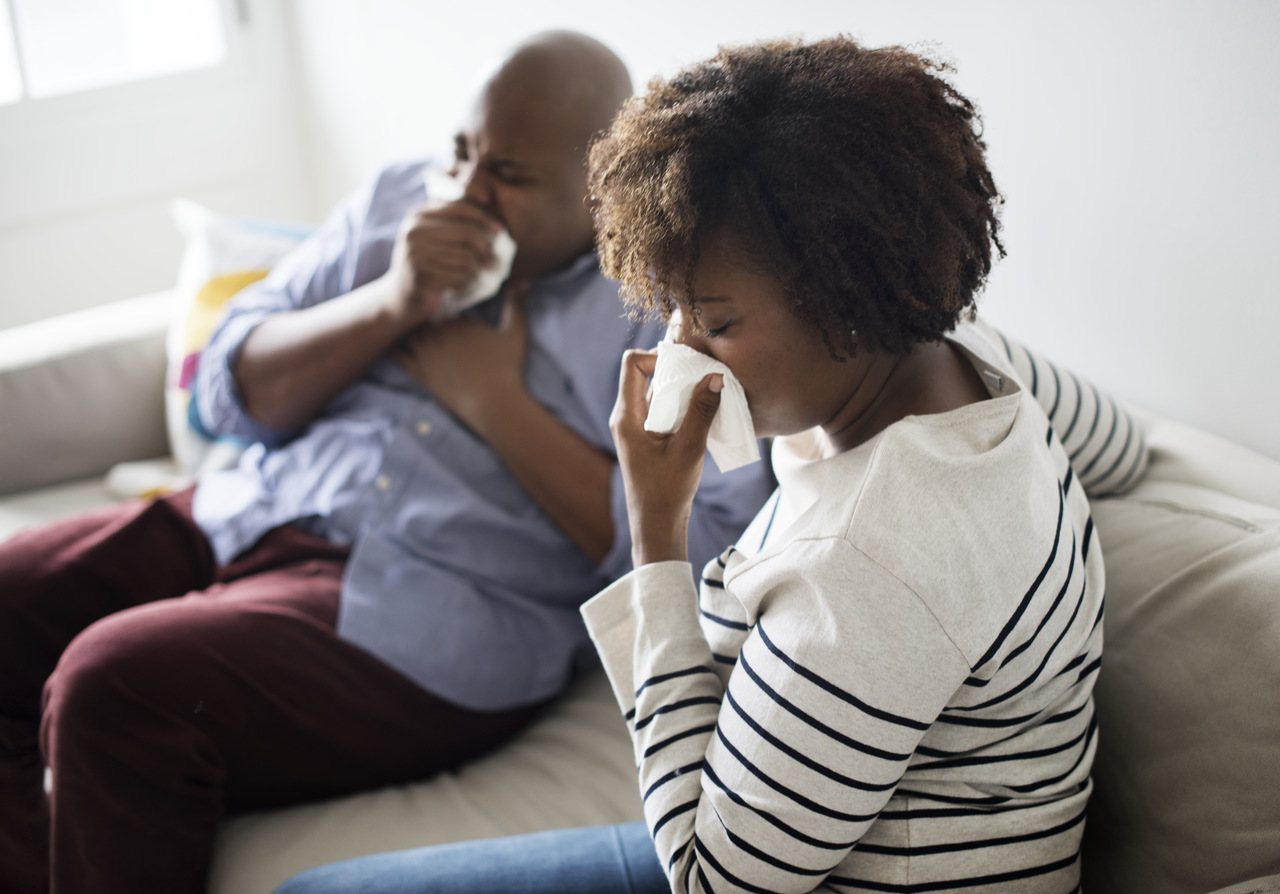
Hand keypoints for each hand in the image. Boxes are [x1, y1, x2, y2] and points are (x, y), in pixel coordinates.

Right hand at [382, 200, 504, 328]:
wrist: (401, 296)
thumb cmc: (427, 264)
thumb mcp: (435, 236)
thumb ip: (455, 220)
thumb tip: (489, 205)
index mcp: (418, 216)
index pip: (460, 208)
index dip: (484, 218)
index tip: (501, 231)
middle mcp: (413, 232)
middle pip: (467, 233)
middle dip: (486, 249)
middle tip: (494, 263)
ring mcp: (414, 255)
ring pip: (466, 258)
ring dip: (476, 270)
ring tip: (473, 276)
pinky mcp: (420, 277)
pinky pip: (460, 277)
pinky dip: (467, 283)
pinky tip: (460, 285)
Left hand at [395, 284, 528, 431]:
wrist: (494, 403)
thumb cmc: (507, 366)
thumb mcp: (516, 331)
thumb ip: (516, 304)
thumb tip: (522, 281)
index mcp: (457, 320)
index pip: (443, 301)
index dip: (444, 299)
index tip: (447, 298)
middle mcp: (436, 334)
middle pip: (422, 315)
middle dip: (423, 311)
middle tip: (426, 310)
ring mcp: (425, 354)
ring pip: (408, 332)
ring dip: (409, 327)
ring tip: (409, 323)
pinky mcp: (420, 374)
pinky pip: (398, 357)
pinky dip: (393, 348)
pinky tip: (391, 343)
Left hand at [610, 349, 721, 565]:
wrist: (657, 526)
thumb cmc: (667, 491)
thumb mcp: (689, 448)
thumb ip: (701, 411)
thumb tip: (715, 376)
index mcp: (626, 416)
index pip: (632, 363)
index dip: (658, 356)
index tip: (686, 368)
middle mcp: (626, 418)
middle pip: (644, 373)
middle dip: (674, 370)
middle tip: (703, 377)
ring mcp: (635, 428)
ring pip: (655, 391)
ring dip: (680, 389)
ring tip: (706, 395)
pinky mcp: (647, 438)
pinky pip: (661, 409)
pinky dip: (680, 405)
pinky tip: (701, 416)